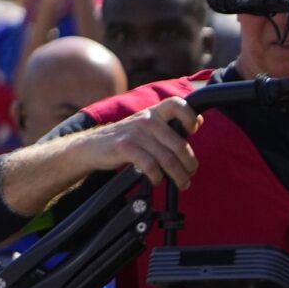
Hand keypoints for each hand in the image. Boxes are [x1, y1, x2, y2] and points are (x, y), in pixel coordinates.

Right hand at [73, 97, 202, 188]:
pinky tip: (157, 180)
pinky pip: (151, 166)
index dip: (190, 117)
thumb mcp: (143, 125)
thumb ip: (168, 123)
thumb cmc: (121, 138)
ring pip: (167, 159)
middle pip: (179, 144)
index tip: (192, 132)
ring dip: (178, 175)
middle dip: (189, 164)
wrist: (89, 147)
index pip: (178, 104)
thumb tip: (199, 120)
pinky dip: (157, 177)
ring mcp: (135, 134)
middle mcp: (146, 120)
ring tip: (181, 183)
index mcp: (152, 112)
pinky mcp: (125, 148)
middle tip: (190, 174)